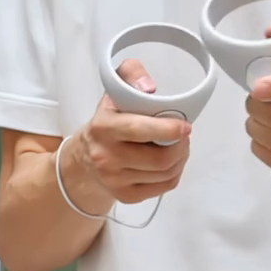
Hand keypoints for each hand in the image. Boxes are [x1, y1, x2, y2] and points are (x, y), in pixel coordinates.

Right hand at [67, 58, 189, 204]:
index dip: (170, 129)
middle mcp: (106, 157)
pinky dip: (174, 174)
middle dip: (181, 147)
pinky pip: (163, 187)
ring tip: (178, 147)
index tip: (186, 126)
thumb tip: (149, 87)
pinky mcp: (125, 197)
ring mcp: (114, 181)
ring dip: (181, 159)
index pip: (141, 130)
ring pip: (165, 174)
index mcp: (103, 128)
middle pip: (160, 159)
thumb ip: (132, 74)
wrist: (85, 157)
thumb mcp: (115, 90)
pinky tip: (170, 162)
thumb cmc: (109, 120)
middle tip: (184, 136)